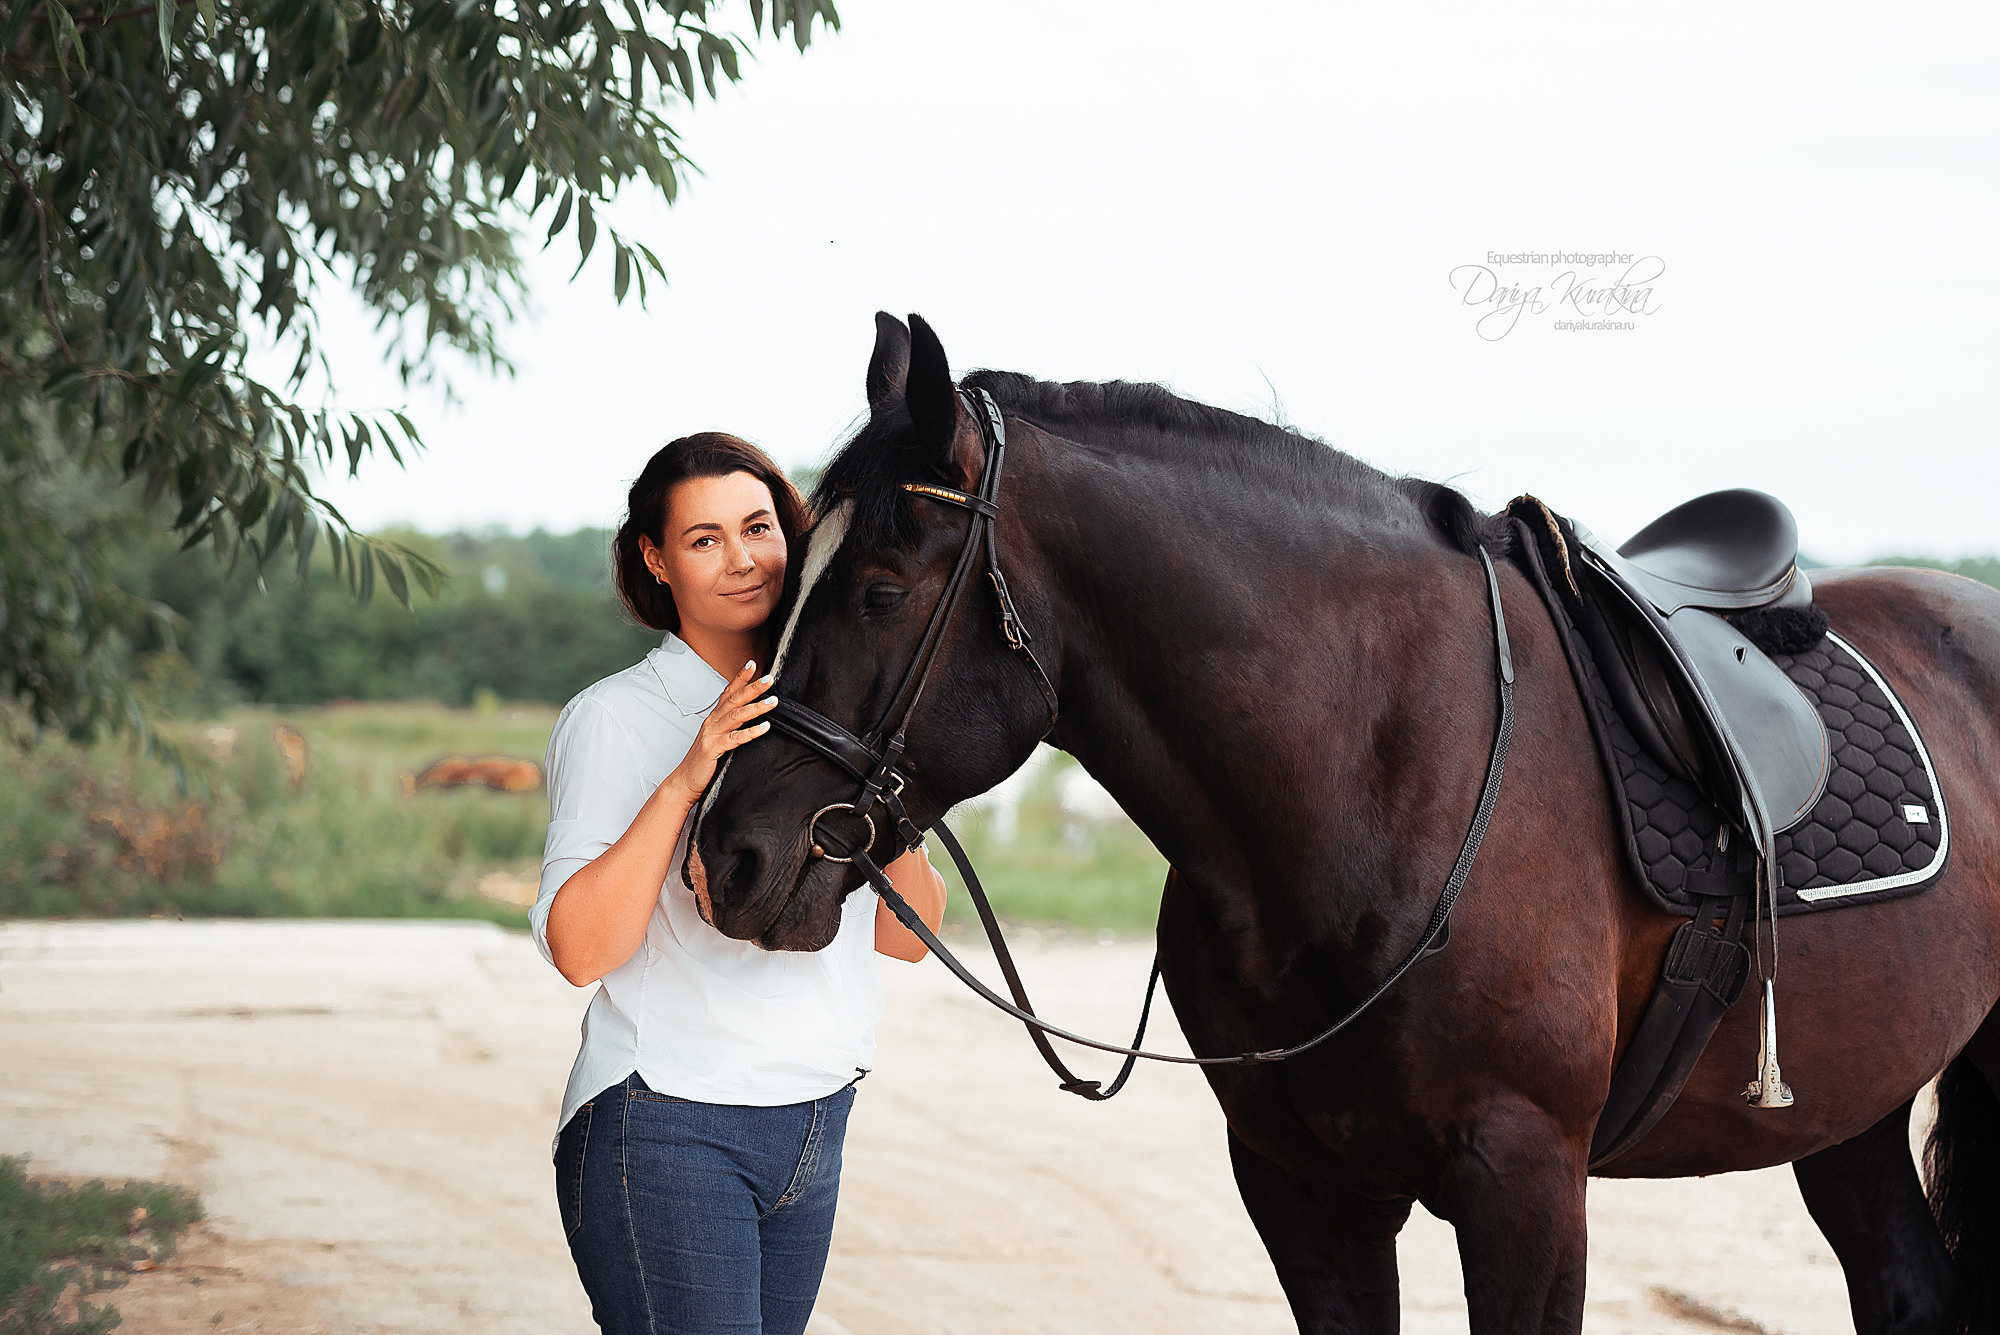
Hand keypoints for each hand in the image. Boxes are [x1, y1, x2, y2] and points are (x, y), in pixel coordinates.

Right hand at [665, 660, 777, 800]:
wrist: (684, 781)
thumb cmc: (703, 761)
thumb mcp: (717, 738)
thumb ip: (730, 727)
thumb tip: (750, 717)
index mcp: (714, 718)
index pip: (728, 692)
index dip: (740, 678)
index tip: (753, 664)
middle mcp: (712, 722)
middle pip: (734, 700)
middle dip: (752, 687)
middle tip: (769, 678)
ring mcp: (711, 734)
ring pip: (735, 716)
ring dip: (756, 707)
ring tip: (773, 701)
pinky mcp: (713, 749)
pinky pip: (734, 738)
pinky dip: (751, 732)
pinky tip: (765, 727)